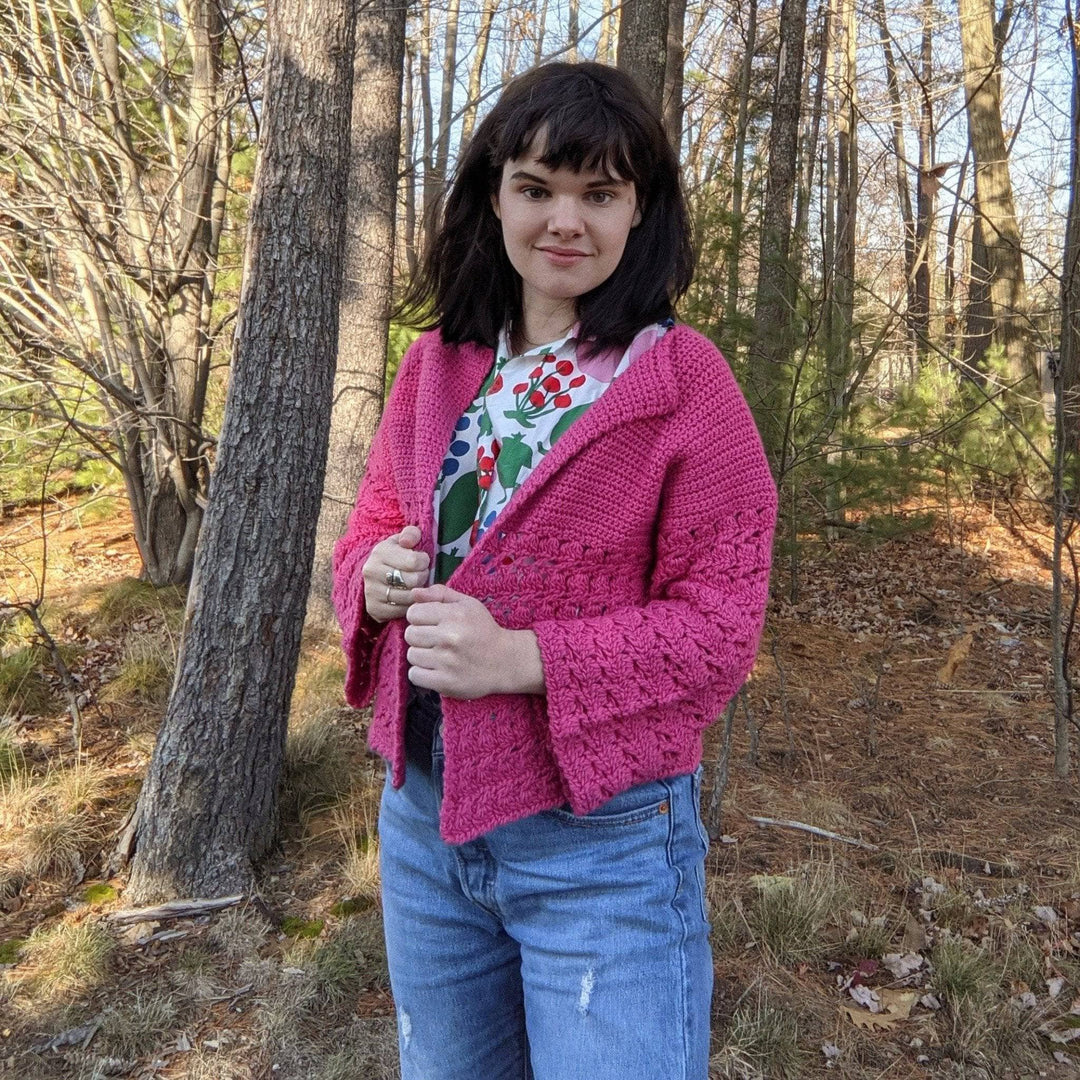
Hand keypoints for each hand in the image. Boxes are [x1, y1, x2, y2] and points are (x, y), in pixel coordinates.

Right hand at [362, 525, 430, 622]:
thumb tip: (408, 541)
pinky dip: (410, 605)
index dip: (424, 561)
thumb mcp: (403, 540)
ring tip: (416, 585)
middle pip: (413, 580)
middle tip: (421, 574)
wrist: (375, 574)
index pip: (414, 561)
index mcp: (380, 552)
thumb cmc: (396, 555)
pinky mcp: (374, 609)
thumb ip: (410, 534)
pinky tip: (410, 597)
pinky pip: (402, 611)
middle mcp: (372, 572)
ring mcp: (371, 592)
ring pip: (409, 597)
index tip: (423, 561)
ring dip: (418, 592)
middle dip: (422, 577)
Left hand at [404, 584, 545, 698]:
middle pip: (410, 635)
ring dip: (421, 655)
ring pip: (411, 655)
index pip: (413, 613)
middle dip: (420, 637)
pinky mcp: (445, 682)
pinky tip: (436, 669)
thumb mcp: (468, 605)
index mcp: (454, 615)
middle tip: (436, 640)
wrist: (506, 661)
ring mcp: (447, 662)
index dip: (420, 618)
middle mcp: (450, 637)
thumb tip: (413, 592)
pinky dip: (422, 674)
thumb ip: (440, 594)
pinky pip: (414, 675)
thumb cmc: (484, 630)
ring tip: (438, 655)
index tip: (432, 623)